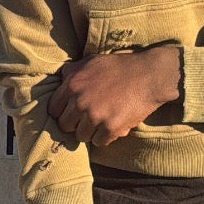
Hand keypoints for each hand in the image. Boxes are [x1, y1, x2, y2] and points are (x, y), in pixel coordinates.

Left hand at [47, 44, 179, 145]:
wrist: (150, 75)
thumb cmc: (121, 67)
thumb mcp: (93, 61)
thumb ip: (74, 70)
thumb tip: (61, 76)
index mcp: (73, 84)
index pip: (53, 109)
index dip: (62, 112)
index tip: (72, 113)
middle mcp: (80, 101)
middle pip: (65, 126)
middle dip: (75, 124)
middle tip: (87, 120)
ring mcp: (95, 116)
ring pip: (81, 136)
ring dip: (91, 132)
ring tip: (102, 122)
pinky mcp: (111, 128)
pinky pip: (99, 142)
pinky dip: (105, 137)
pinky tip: (112, 127)